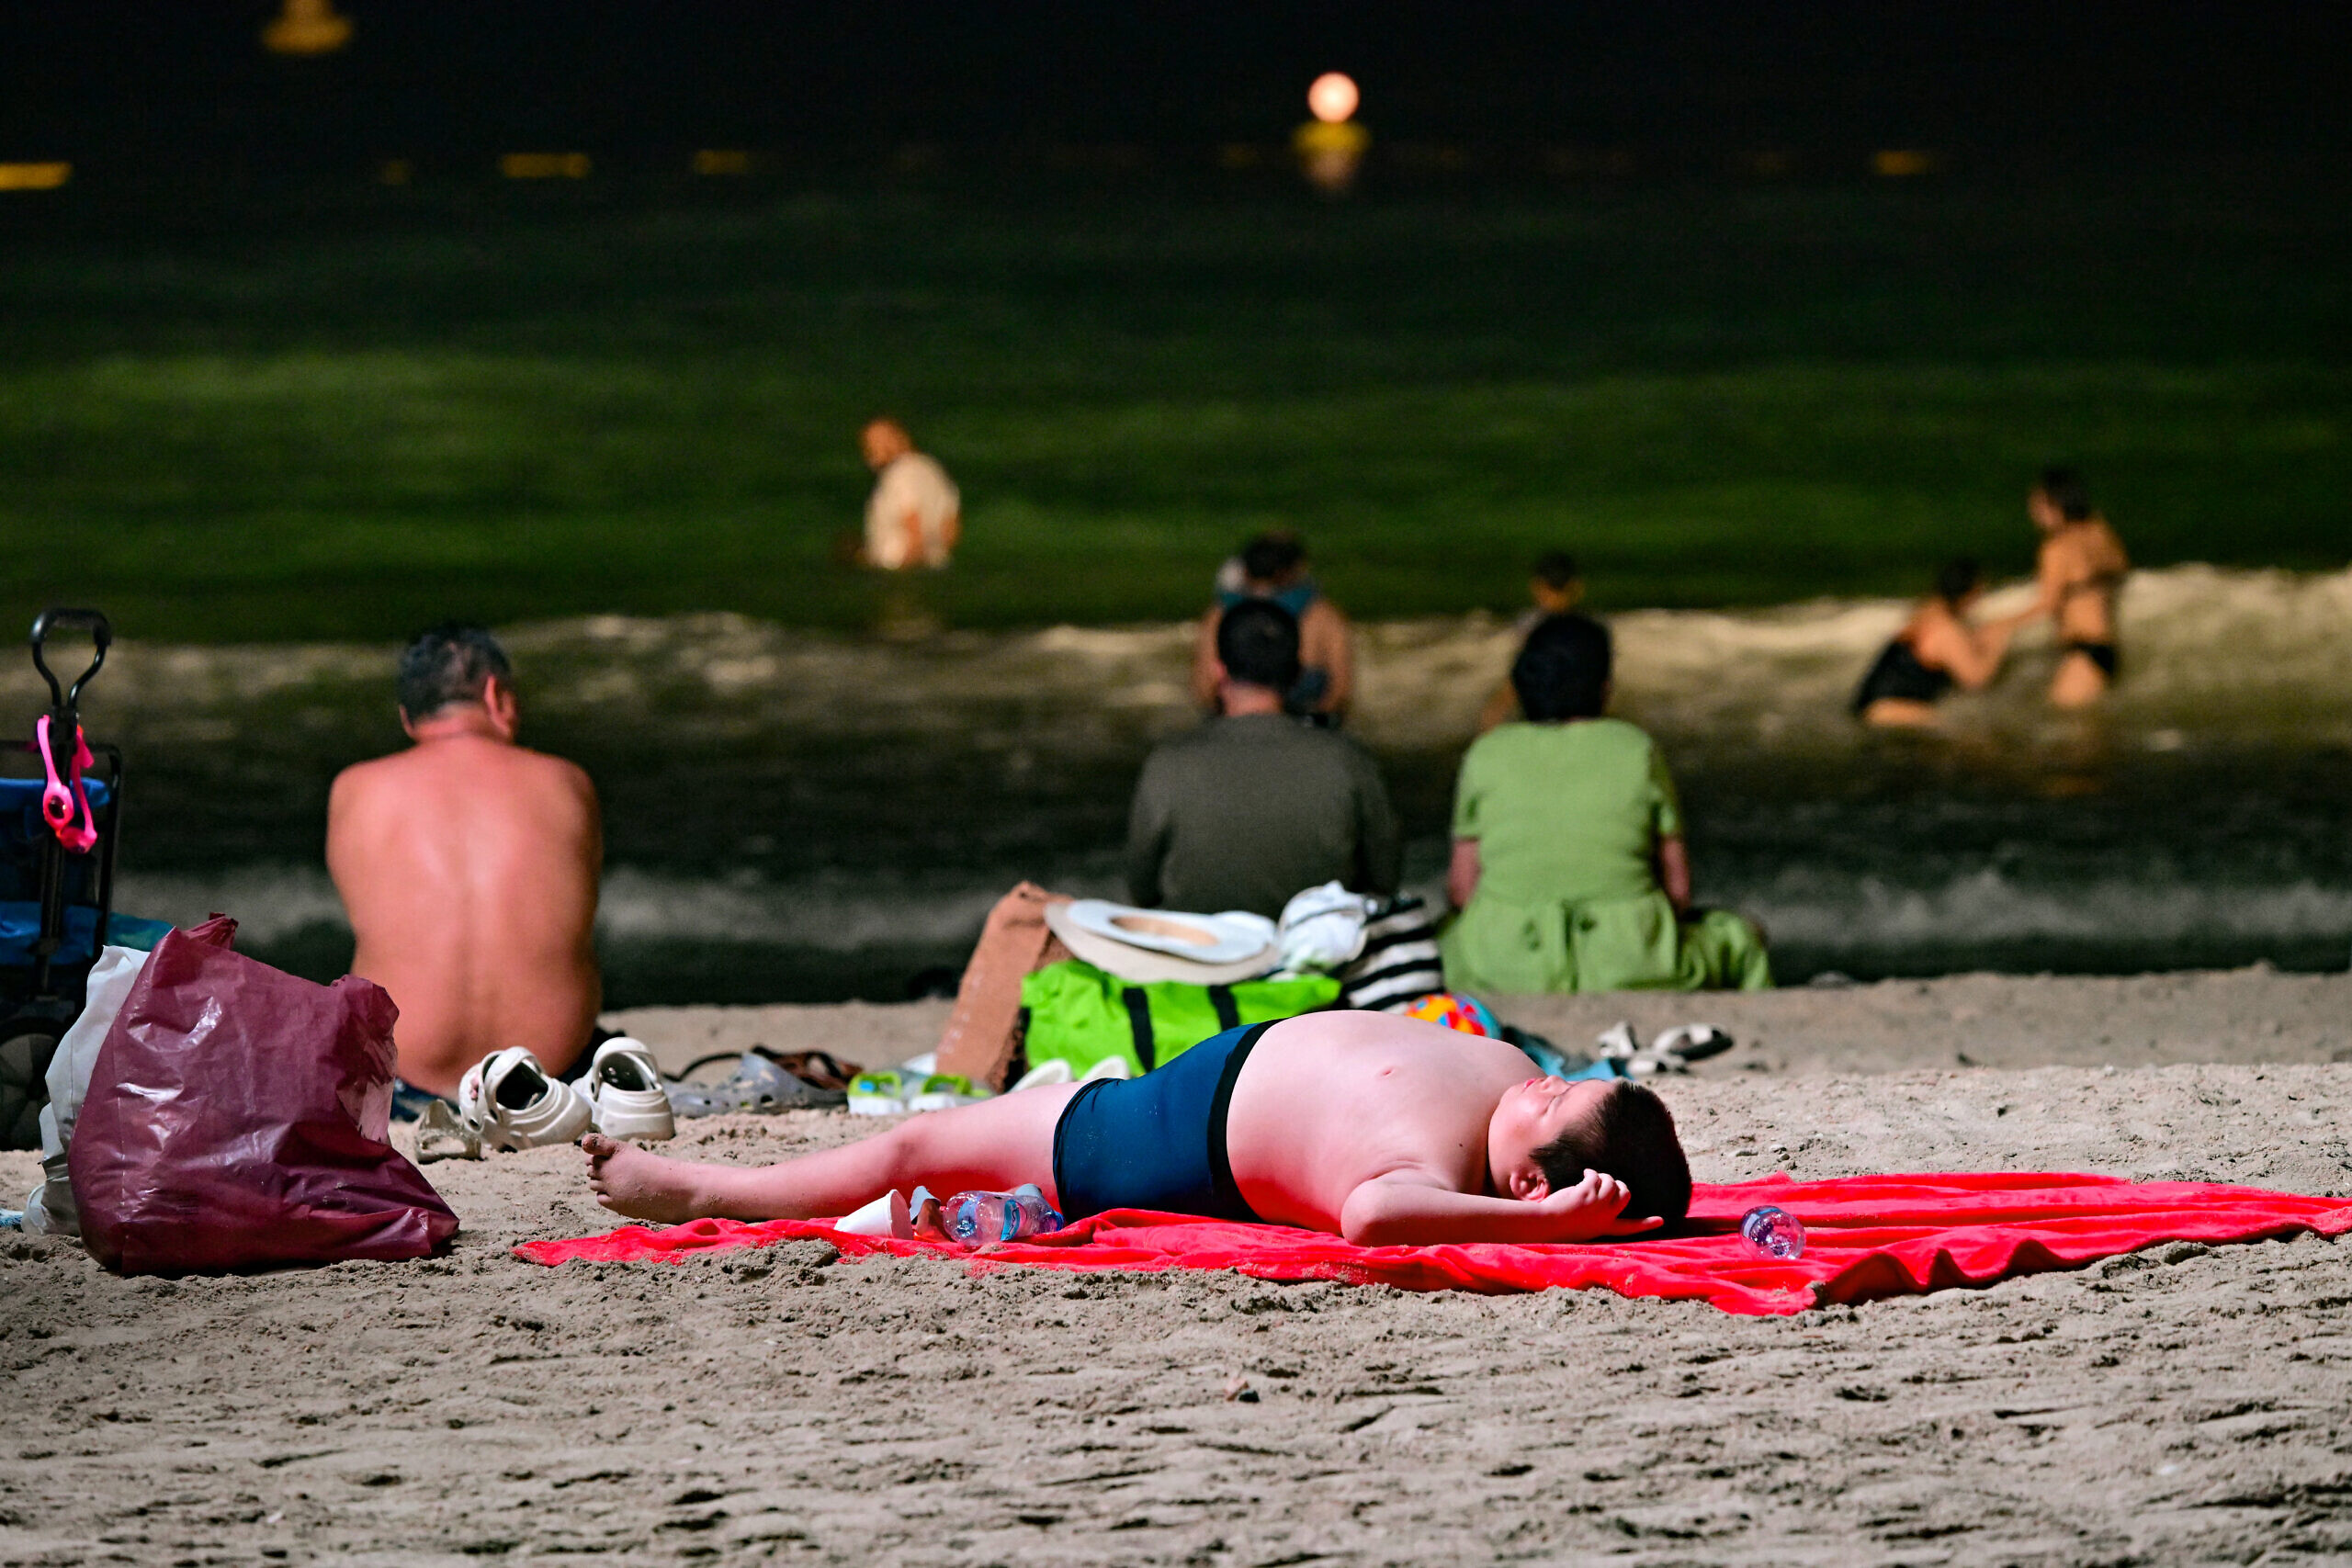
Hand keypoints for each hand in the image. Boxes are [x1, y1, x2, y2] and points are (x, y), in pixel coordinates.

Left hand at [1536, 1170, 1662, 1240]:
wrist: (1546, 1224)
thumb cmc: (1559, 1224)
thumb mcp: (1583, 1224)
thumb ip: (1596, 1213)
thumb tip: (1603, 1192)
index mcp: (1605, 1228)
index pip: (1630, 1228)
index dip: (1646, 1224)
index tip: (1662, 1221)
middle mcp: (1605, 1217)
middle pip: (1625, 1195)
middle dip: (1620, 1185)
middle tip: (1608, 1182)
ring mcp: (1597, 1204)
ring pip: (1611, 1183)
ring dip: (1604, 1176)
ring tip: (1592, 1176)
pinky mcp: (1587, 1193)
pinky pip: (1596, 1177)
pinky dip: (1592, 1173)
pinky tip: (1585, 1174)